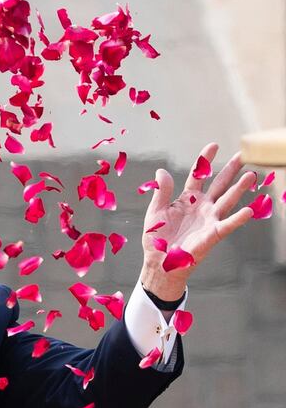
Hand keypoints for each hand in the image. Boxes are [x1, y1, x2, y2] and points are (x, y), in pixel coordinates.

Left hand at [140, 142, 256, 300]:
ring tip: (251, 176)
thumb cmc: (157, 238)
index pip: (198, 175)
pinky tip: (249, 210)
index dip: (205, 161)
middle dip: (230, 170)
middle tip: (243, 156)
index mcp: (187, 199)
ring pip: (227, 200)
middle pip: (219, 184)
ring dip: (239, 189)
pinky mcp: (212, 234)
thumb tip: (162, 171)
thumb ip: (162, 191)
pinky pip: (227, 224)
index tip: (214, 145)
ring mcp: (209, 219)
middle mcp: (202, 207)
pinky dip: (238, 218)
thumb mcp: (155, 211)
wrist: (159, 262)